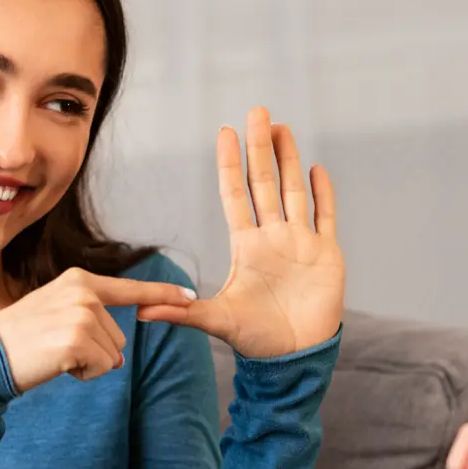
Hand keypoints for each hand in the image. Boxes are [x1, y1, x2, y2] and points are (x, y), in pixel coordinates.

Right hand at [0, 268, 195, 391]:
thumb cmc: (22, 339)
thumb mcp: (57, 312)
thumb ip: (91, 320)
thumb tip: (119, 356)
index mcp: (79, 280)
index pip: (130, 289)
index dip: (163, 294)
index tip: (190, 296)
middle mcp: (83, 293)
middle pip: (119, 336)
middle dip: (94, 351)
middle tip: (56, 347)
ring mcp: (81, 315)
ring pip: (112, 354)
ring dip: (88, 363)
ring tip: (54, 354)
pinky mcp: (77, 340)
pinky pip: (102, 367)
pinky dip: (83, 374)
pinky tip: (56, 364)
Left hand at [137, 107, 344, 358]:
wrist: (294, 357)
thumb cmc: (255, 339)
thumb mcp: (215, 321)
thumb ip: (182, 312)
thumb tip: (141, 313)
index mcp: (246, 246)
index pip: (236, 194)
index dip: (231, 164)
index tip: (225, 132)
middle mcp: (273, 237)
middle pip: (266, 182)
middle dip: (261, 147)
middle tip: (257, 111)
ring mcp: (300, 242)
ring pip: (294, 191)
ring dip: (290, 159)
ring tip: (283, 128)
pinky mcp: (326, 254)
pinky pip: (325, 216)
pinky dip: (323, 194)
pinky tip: (317, 170)